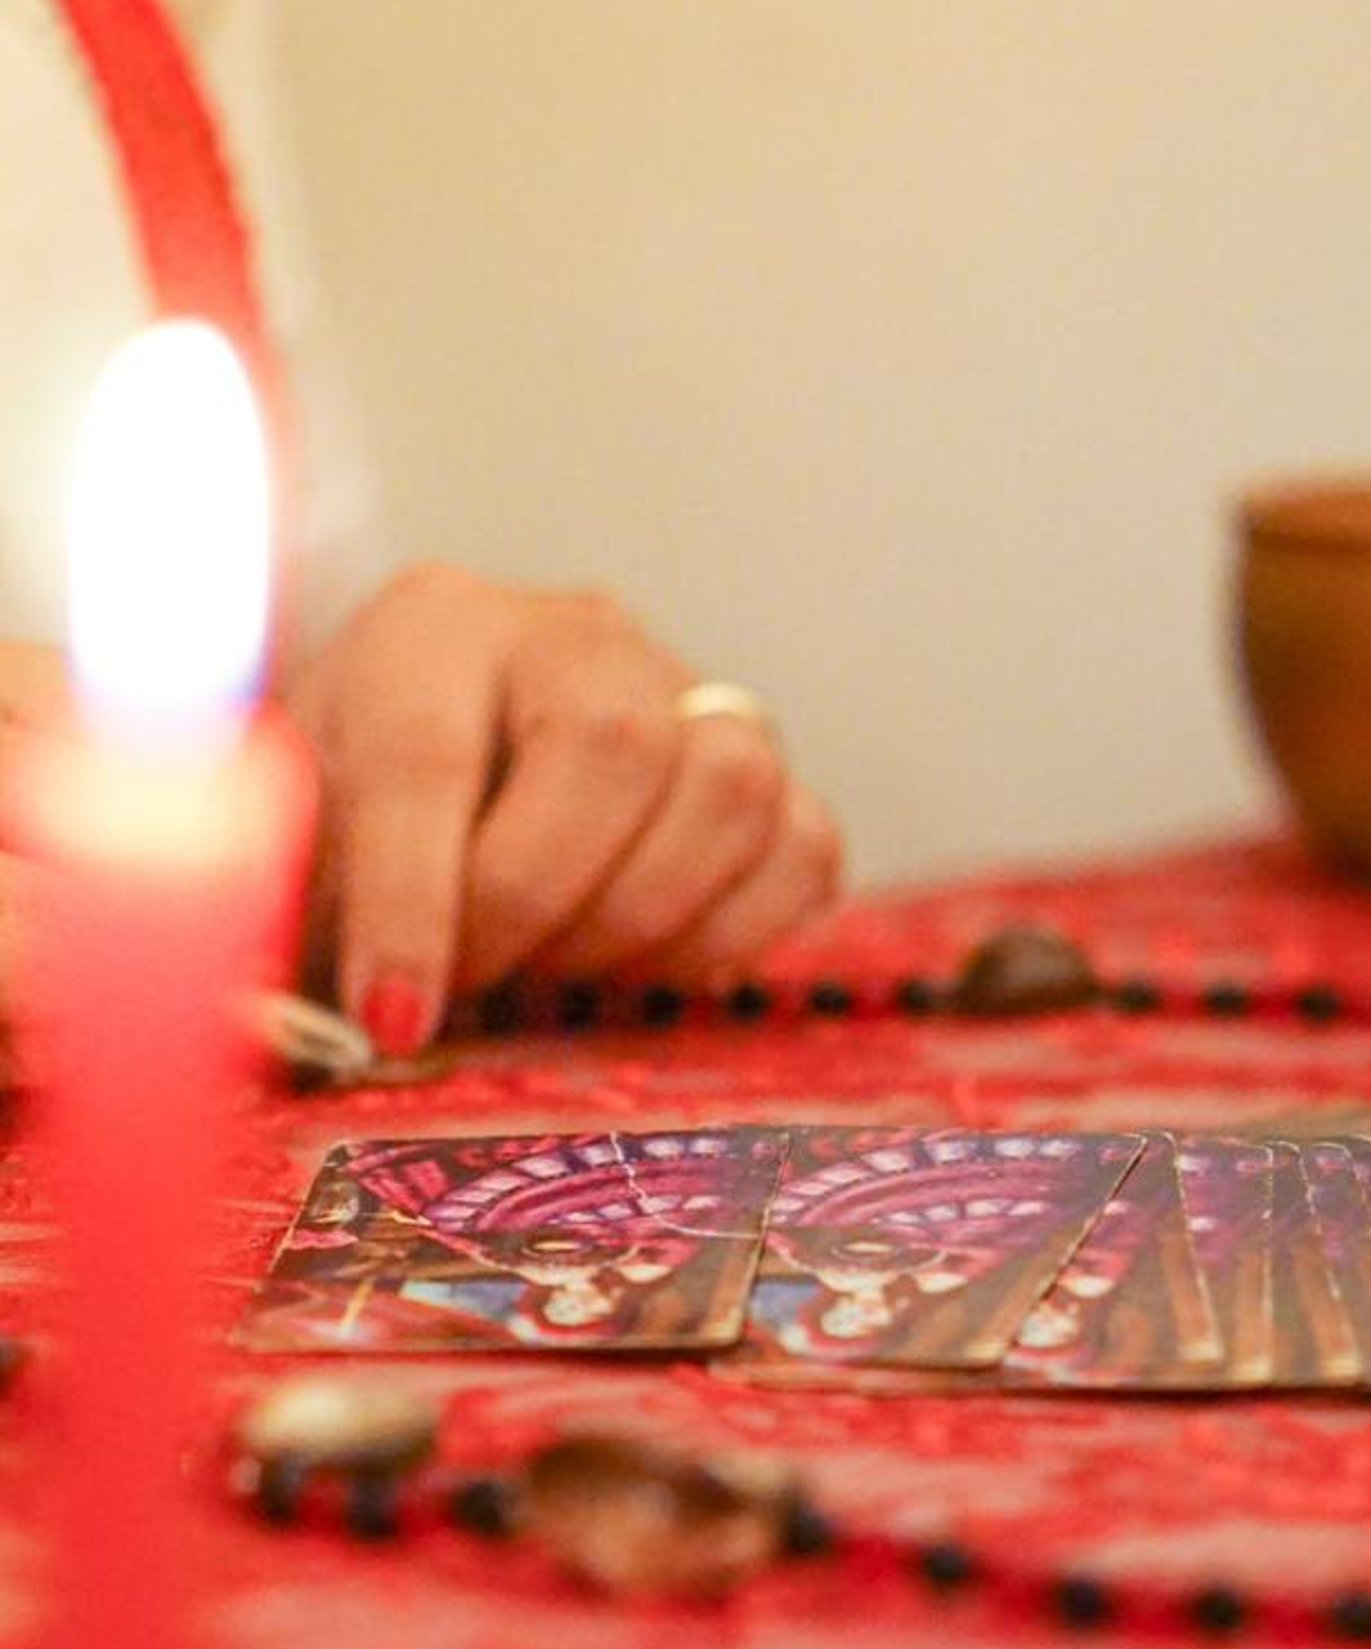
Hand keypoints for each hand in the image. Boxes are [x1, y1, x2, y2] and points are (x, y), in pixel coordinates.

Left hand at [284, 566, 841, 1051]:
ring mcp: (689, 693)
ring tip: (564, 964)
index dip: (412, 906)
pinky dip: (737, 934)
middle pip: (613, 748)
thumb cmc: (351, 833)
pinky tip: (650, 963)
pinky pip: (805, 850)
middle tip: (486, 975)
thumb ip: (289, 900)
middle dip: (540, 901)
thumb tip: (325, 1016)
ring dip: (644, 919)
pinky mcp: (768, 772)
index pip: (429, 755)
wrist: (425, 805)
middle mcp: (575, 637)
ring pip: (731, 789)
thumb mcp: (287, 847)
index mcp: (433, 628)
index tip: (394, 1019)